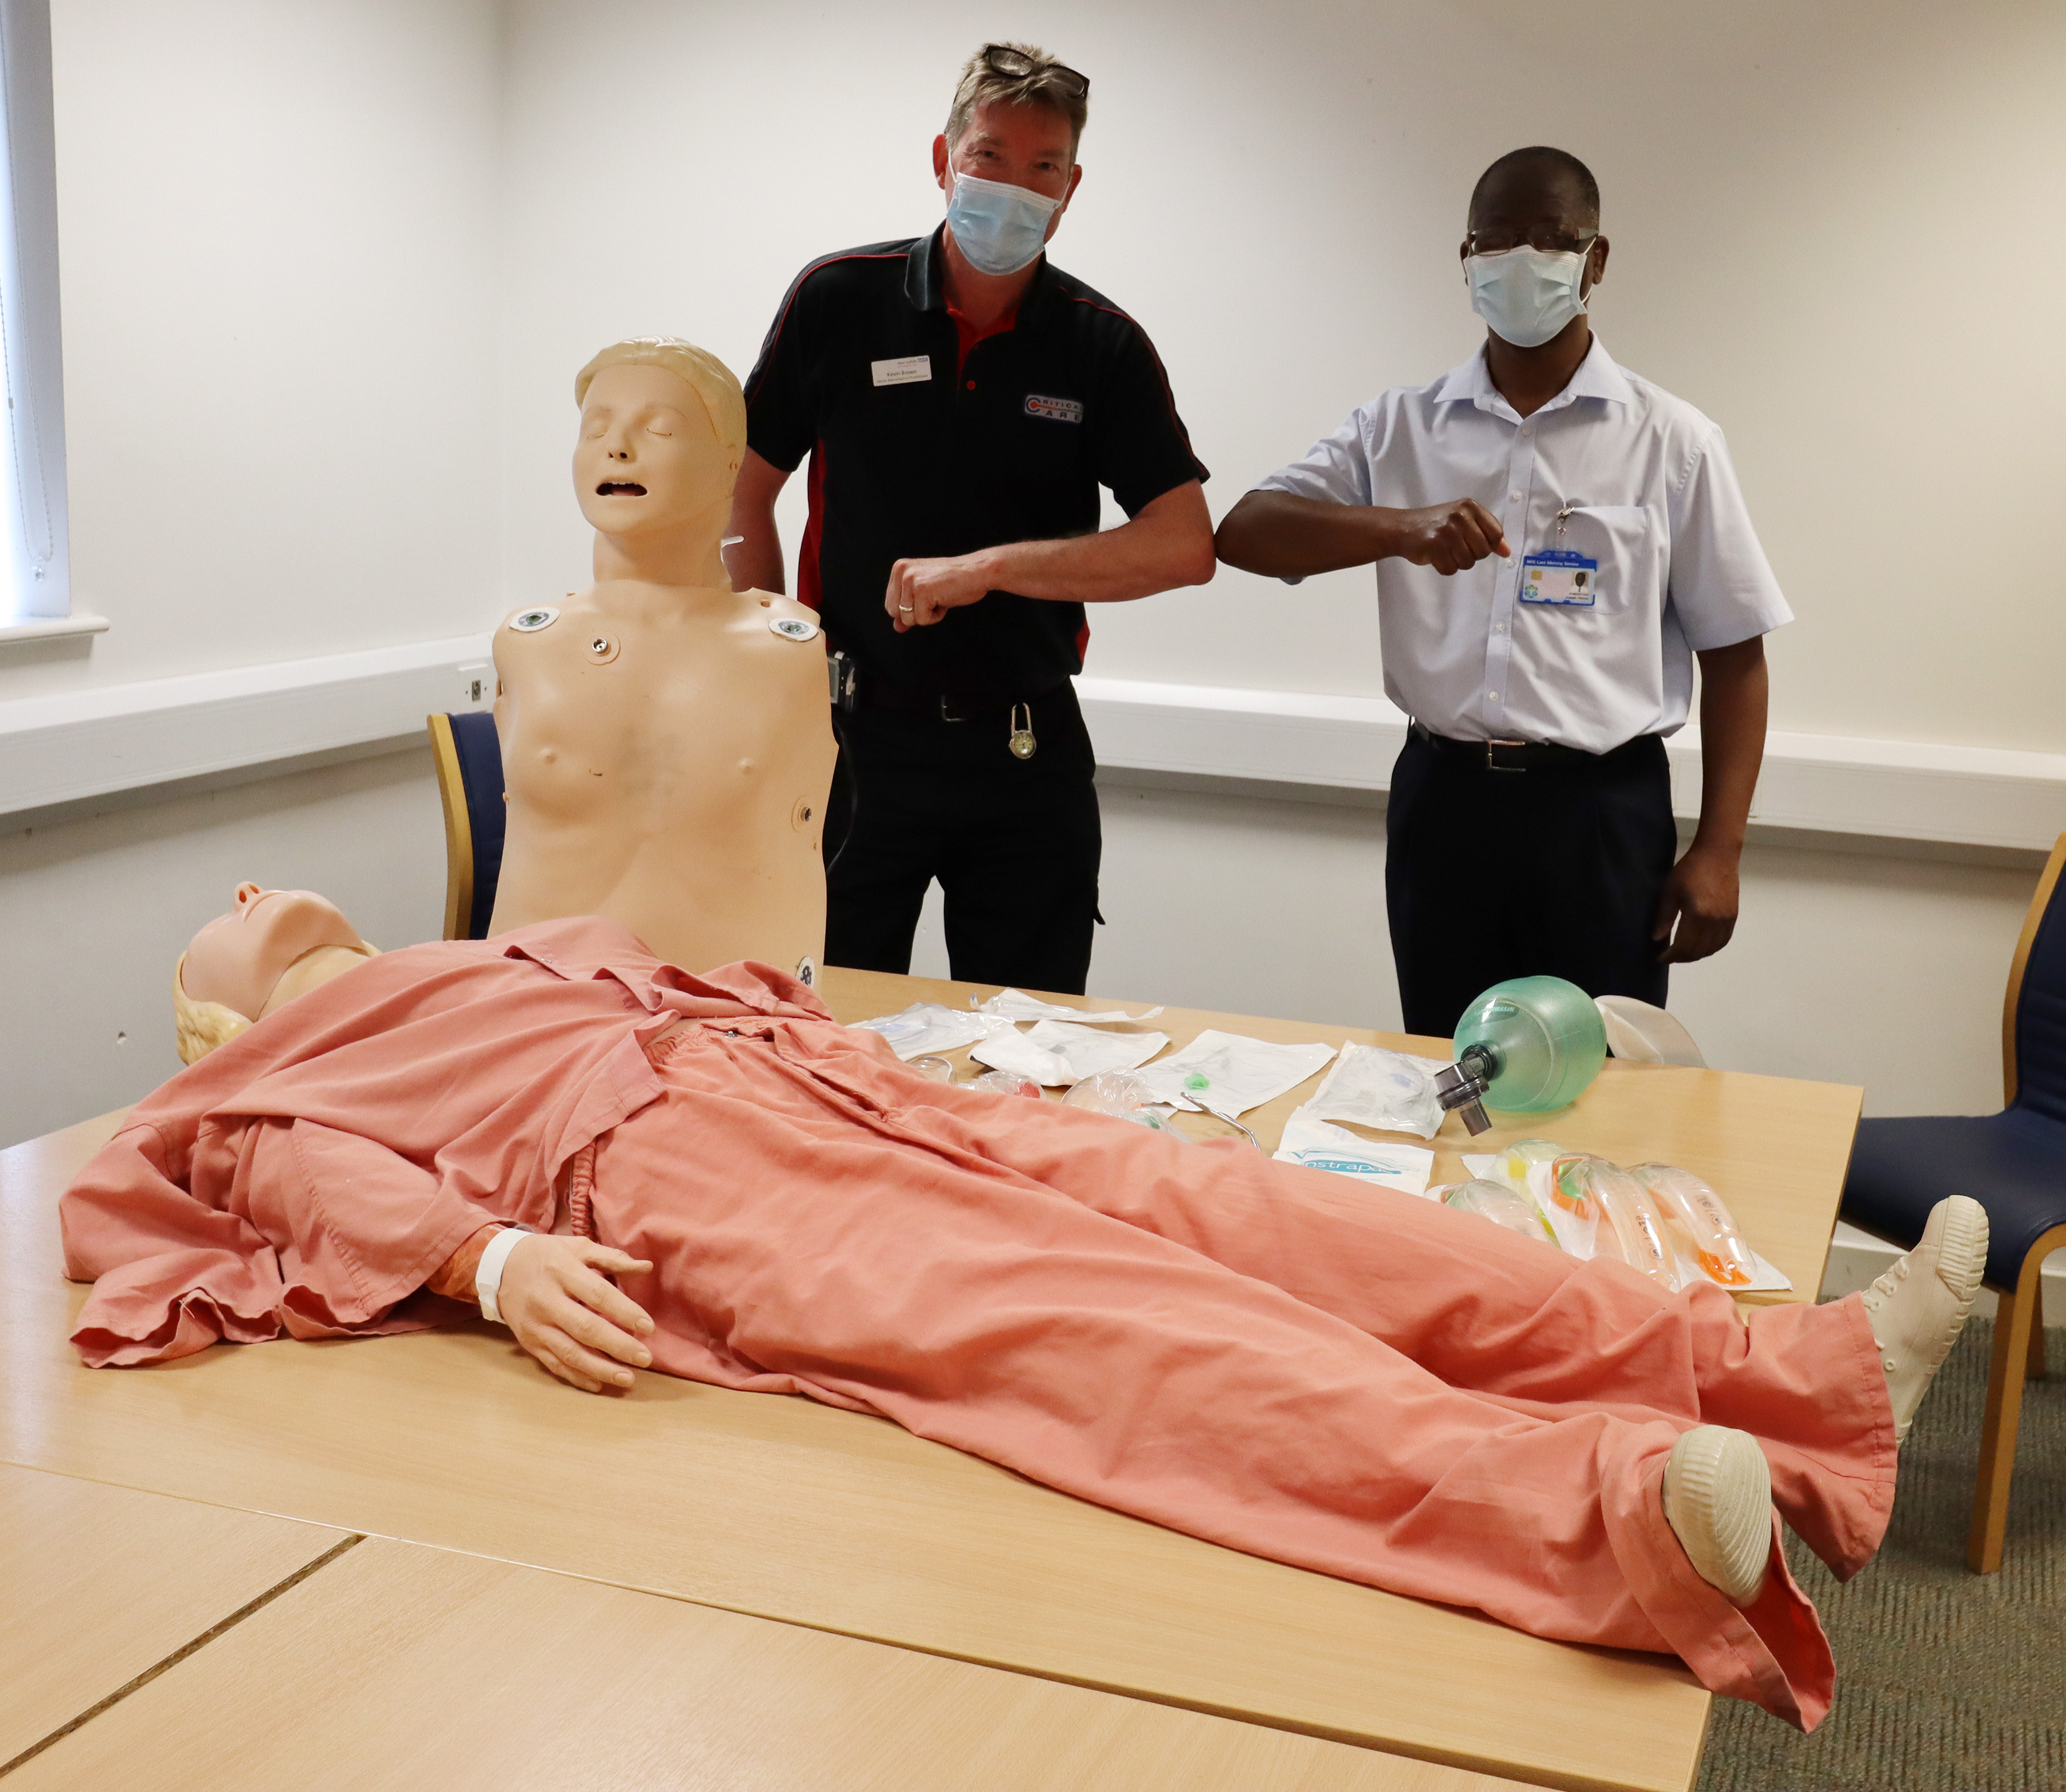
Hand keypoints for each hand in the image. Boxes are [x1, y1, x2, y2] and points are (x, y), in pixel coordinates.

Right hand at [496, 1234, 655, 1393]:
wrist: (500, 1267)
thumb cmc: (547, 1256)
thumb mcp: (577, 1247)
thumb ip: (612, 1258)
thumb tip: (646, 1267)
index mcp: (563, 1272)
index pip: (598, 1294)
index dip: (624, 1312)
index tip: (648, 1327)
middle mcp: (547, 1301)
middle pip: (585, 1328)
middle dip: (618, 1346)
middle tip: (645, 1358)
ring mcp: (536, 1326)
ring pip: (569, 1352)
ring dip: (600, 1369)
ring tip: (628, 1378)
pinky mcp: (529, 1343)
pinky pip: (554, 1364)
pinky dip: (576, 1377)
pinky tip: (599, 1384)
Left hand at [885, 552, 996, 630]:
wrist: (977, 572)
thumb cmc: (955, 581)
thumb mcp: (926, 593)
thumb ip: (908, 608)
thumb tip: (897, 627)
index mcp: (899, 568)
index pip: (890, 604)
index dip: (910, 609)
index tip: (928, 596)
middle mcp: (901, 571)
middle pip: (894, 613)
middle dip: (916, 613)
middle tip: (934, 597)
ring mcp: (910, 580)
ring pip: (907, 619)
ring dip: (927, 614)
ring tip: (940, 597)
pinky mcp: (921, 591)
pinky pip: (922, 620)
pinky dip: (936, 617)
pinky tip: (945, 600)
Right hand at [1383, 500, 1509, 574]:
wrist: (1404, 527)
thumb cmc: (1436, 525)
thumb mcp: (1464, 521)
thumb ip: (1487, 533)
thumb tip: (1507, 552)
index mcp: (1470, 506)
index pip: (1496, 534)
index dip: (1488, 545)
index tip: (1473, 543)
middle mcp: (1460, 516)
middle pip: (1483, 551)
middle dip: (1471, 555)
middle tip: (1456, 547)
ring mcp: (1446, 530)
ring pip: (1468, 563)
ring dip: (1457, 562)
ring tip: (1445, 551)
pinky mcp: (1434, 546)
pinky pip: (1450, 569)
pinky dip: (1444, 567)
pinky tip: (1436, 556)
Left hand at [1653, 843, 1739, 963]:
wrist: (1718, 855)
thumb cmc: (1689, 870)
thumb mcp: (1670, 892)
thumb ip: (1664, 917)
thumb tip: (1657, 940)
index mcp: (1697, 915)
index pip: (1683, 946)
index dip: (1670, 956)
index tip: (1659, 957)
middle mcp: (1714, 921)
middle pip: (1698, 951)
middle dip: (1681, 958)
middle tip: (1669, 956)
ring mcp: (1726, 920)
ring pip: (1711, 949)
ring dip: (1696, 955)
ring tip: (1682, 953)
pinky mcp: (1733, 916)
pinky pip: (1723, 941)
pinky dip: (1711, 949)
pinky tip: (1700, 947)